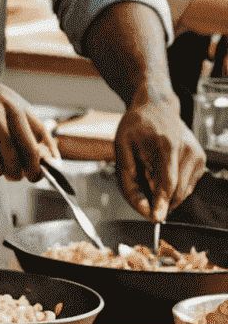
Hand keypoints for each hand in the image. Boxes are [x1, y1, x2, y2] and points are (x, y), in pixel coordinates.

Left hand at [114, 96, 205, 221]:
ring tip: (149, 174)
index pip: (168, 182)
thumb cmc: (137, 124)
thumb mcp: (122, 144)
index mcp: (169, 145)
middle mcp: (189, 151)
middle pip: (176, 191)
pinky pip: (186, 185)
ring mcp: (198, 156)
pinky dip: (172, 186)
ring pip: (183, 191)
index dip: (161, 202)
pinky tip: (160, 171)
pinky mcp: (201, 161)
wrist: (157, 106)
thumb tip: (137, 201)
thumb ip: (128, 173)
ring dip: (166, 194)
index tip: (156, 218)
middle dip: (160, 200)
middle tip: (143, 200)